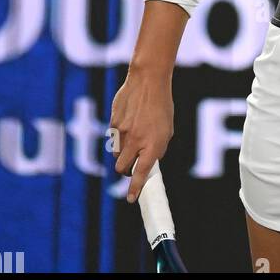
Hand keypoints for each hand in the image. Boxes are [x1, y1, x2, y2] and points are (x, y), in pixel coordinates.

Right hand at [109, 70, 173, 203]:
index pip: (141, 173)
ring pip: (116, 154)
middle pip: (121, 168)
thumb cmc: (161, 105)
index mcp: (152, 144)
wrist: (149, 80)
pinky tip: (129, 121)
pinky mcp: (113, 123)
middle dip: (124, 171)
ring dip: (122, 152)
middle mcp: (136, 141)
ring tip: (133, 136)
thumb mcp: (166, 130)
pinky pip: (113, 138)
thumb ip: (156, 148)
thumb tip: (147, 164)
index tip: (131, 199)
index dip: (135, 188)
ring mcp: (122, 133)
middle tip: (130, 165)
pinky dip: (119, 136)